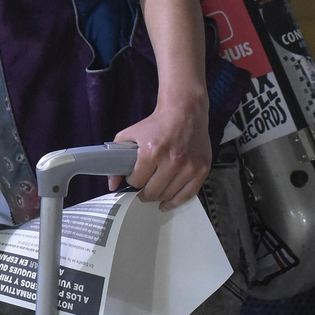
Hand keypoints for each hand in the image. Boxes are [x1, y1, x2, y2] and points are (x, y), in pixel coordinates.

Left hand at [108, 94, 210, 211]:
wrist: (184, 112)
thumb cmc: (157, 124)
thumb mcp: (130, 134)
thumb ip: (116, 158)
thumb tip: (112, 184)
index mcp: (152, 151)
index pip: (137, 181)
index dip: (133, 181)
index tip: (134, 178)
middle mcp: (172, 160)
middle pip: (152, 191)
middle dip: (144, 192)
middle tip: (142, 189)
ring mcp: (189, 166)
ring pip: (168, 195)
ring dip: (158, 196)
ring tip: (153, 191)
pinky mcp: (202, 169)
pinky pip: (187, 195)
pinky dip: (175, 202)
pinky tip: (166, 203)